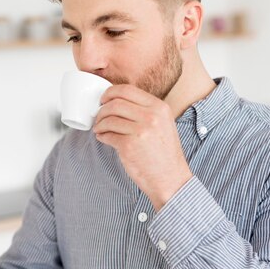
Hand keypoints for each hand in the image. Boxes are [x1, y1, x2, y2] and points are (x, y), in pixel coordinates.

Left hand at [93, 84, 192, 210]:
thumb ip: (146, 110)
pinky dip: (101, 136)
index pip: (127, 89)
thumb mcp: (163, 124)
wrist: (171, 179)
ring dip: (99, 124)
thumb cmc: (164, 153)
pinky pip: (107, 135)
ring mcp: (140, 131)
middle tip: (98, 116)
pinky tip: (103, 138)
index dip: (110, 92)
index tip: (103, 99)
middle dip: (102, 109)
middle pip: (115, 103)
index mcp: (159, 107)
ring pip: (109, 119)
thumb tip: (117, 102)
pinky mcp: (129, 146)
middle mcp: (151, 116)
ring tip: (99, 129)